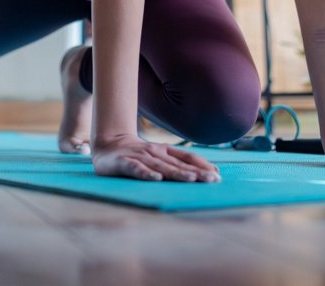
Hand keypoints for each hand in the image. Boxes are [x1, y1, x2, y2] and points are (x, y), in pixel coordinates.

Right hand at [91, 134, 220, 182]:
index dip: (202, 165)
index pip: (187, 158)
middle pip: (178, 164)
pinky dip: (146, 174)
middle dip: (196, 172)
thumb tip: (207, 172)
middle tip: (212, 180)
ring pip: (161, 166)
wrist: (107, 145)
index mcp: (165, 151)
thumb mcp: (158, 157)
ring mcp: (140, 156)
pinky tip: (156, 179)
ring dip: (177, 173)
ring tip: (191, 179)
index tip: (217, 175)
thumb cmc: (137, 155)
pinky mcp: (124, 163)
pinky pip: (136, 169)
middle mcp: (155, 152)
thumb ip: (178, 164)